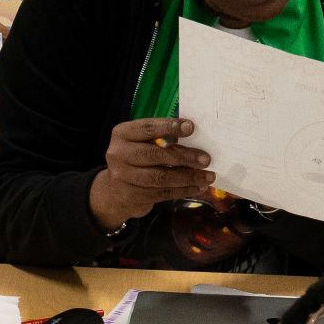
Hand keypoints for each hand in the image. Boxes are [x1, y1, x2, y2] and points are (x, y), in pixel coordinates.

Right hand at [86, 117, 215, 231]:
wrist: (116, 191)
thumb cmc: (137, 159)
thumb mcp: (142, 142)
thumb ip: (161, 137)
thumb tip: (194, 136)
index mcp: (122, 134)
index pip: (147, 128)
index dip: (169, 127)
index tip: (191, 127)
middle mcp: (118, 154)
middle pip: (155, 155)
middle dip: (184, 157)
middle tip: (206, 159)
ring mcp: (123, 176)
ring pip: (160, 177)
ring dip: (188, 177)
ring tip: (207, 177)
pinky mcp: (132, 196)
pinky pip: (162, 193)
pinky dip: (183, 191)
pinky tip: (197, 188)